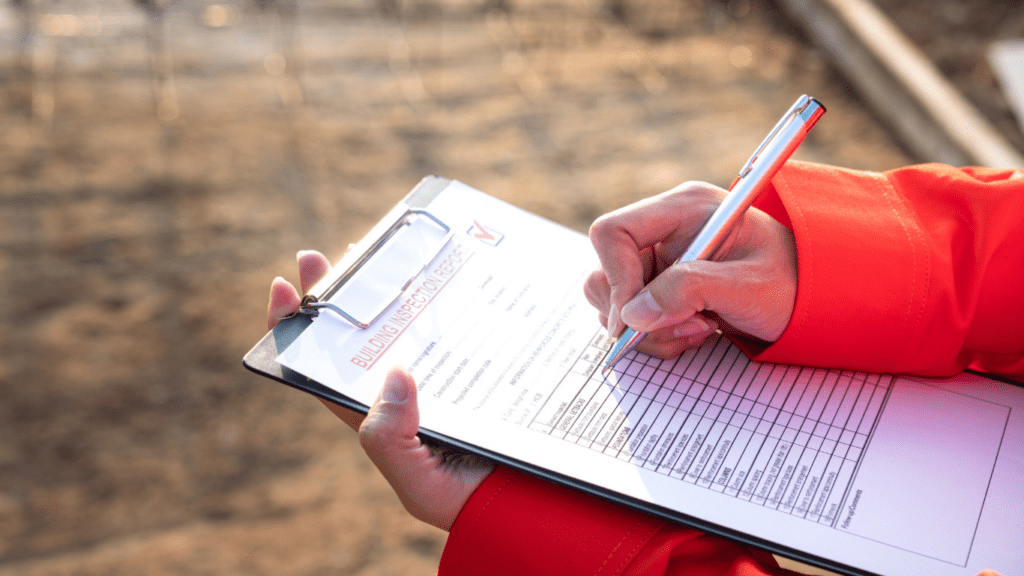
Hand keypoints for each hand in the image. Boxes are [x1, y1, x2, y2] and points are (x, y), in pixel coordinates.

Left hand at [266, 250, 493, 530]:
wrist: (531, 505)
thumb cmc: (469, 501)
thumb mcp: (419, 484)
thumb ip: (390, 440)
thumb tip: (394, 374)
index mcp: (377, 419)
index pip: (324, 370)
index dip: (298, 332)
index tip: (284, 290)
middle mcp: (402, 393)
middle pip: (360, 337)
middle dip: (339, 296)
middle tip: (326, 256)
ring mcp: (439, 375)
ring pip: (406, 325)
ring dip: (389, 289)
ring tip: (378, 252)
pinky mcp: (477, 365)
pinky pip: (457, 328)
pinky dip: (447, 300)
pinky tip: (443, 274)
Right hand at [586, 182, 797, 358]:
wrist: (815, 298)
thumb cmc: (794, 283)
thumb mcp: (748, 287)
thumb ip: (690, 292)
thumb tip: (632, 315)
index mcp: (683, 208)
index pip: (613, 233)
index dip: (615, 277)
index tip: (634, 319)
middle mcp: (663, 230)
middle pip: (606, 272)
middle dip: (636, 314)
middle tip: (684, 327)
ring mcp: (659, 259)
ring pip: (616, 302)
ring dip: (651, 330)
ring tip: (699, 329)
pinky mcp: (660, 286)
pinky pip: (633, 318)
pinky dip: (658, 335)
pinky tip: (696, 331)